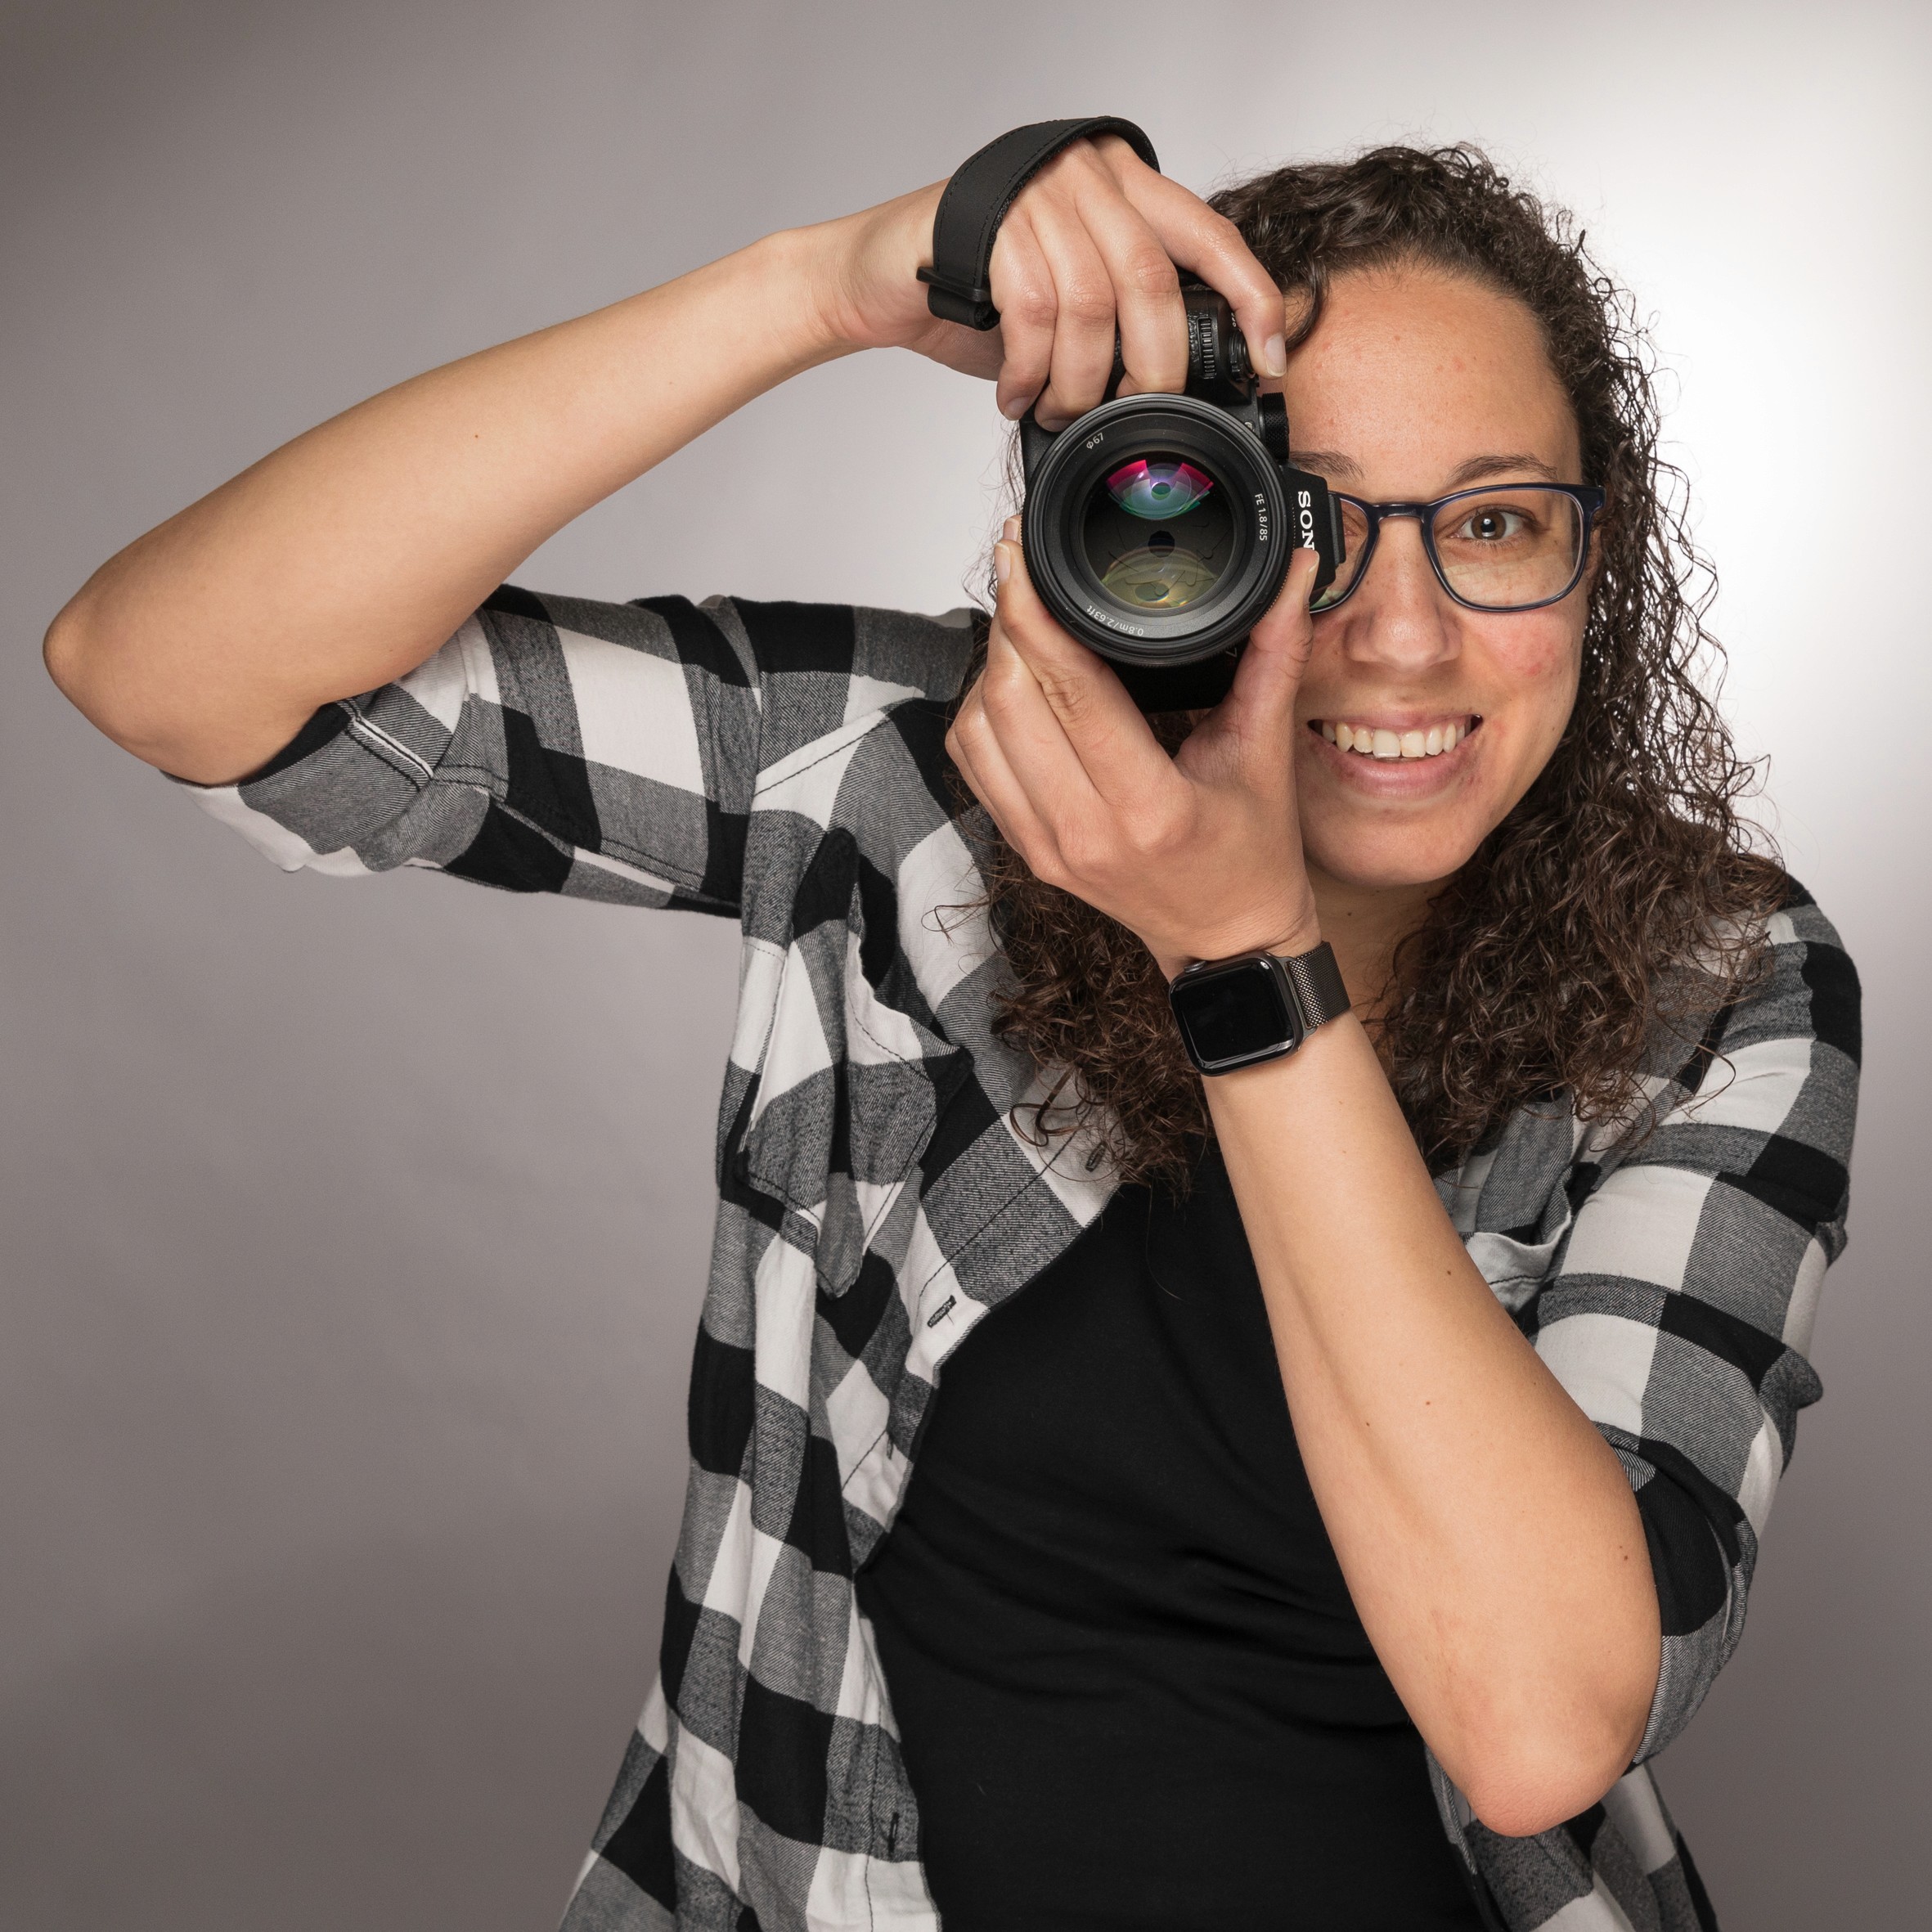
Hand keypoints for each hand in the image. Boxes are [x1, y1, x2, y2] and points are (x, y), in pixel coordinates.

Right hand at [810, 137, 1285, 425]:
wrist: (878, 275)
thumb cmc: (974, 290)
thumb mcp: (1069, 301)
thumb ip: (1123, 318)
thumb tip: (1179, 383)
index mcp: (1124, 184)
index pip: (1211, 235)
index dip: (1251, 299)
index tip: (1269, 359)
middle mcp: (1087, 175)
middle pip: (1151, 280)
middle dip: (1151, 367)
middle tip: (1131, 412)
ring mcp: (1038, 191)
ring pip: (1091, 304)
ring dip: (1079, 381)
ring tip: (1059, 411)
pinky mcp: (990, 221)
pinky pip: (1034, 312)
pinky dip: (1033, 373)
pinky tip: (1020, 397)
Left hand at [946, 526, 1323, 977]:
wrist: (1226, 941)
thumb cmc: (1252, 857)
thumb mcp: (1266, 756)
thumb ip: (1275, 658)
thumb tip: (1292, 576)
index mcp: (1149, 808)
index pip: (1072, 694)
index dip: (1037, 616)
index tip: (1023, 559)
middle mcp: (1085, 831)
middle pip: (1010, 704)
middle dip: (1007, 624)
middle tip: (1018, 570)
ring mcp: (1047, 846)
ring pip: (978, 732)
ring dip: (990, 669)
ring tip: (1021, 624)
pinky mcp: (1026, 850)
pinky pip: (975, 767)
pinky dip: (980, 714)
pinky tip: (1011, 682)